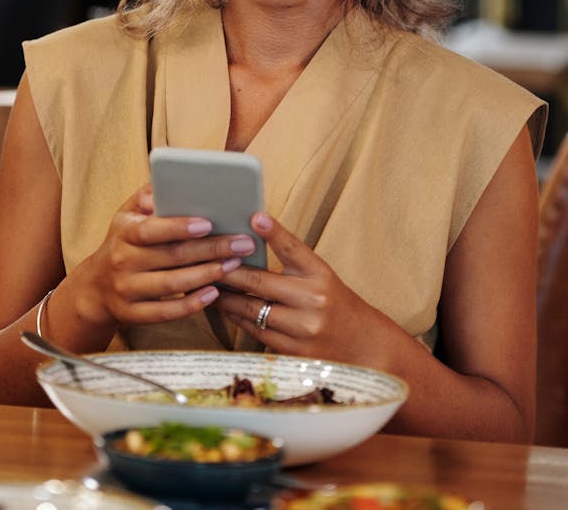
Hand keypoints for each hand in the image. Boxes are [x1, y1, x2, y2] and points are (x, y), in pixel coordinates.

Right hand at [71, 184, 256, 329]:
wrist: (96, 286)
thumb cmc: (124, 242)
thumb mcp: (127, 215)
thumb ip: (147, 196)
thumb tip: (166, 185)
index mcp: (123, 231)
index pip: (151, 229)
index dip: (178, 227)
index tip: (208, 223)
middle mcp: (122, 260)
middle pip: (170, 256)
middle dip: (211, 249)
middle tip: (242, 243)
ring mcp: (126, 289)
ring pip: (171, 284)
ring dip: (206, 275)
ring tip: (234, 264)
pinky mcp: (132, 314)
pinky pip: (165, 312)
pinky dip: (191, 304)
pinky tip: (214, 293)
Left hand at [215, 212, 379, 362]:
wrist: (364, 346)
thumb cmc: (335, 303)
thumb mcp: (320, 276)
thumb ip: (290, 262)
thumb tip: (252, 235)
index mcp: (320, 274)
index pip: (293, 248)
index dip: (273, 232)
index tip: (254, 216)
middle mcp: (313, 299)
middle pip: (258, 281)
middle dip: (226, 270)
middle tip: (203, 259)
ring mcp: (303, 328)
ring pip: (250, 309)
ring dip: (224, 297)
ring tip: (204, 283)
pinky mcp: (294, 351)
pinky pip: (255, 331)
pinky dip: (236, 317)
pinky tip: (224, 308)